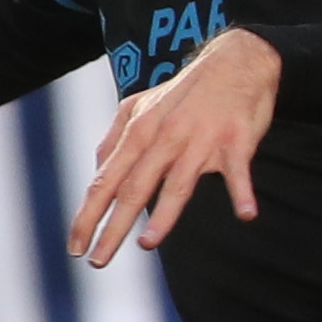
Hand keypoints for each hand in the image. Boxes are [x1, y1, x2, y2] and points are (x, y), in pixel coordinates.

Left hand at [72, 28, 278, 264]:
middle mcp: (164, 137)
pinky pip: (238, 171)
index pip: (105, 181)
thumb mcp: (141, 106)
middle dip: (112, 227)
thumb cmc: (185, 93)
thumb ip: (115, 138)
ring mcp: (200, 139)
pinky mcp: (236, 141)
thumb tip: (96, 169)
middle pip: (133, 188)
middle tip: (98, 260)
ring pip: (177, 184)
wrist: (235, 61)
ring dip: (162, 216)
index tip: (76, 247)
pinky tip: (245, 214)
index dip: (88, 215)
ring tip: (147, 242)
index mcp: (138, 132)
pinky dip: (242, 192)